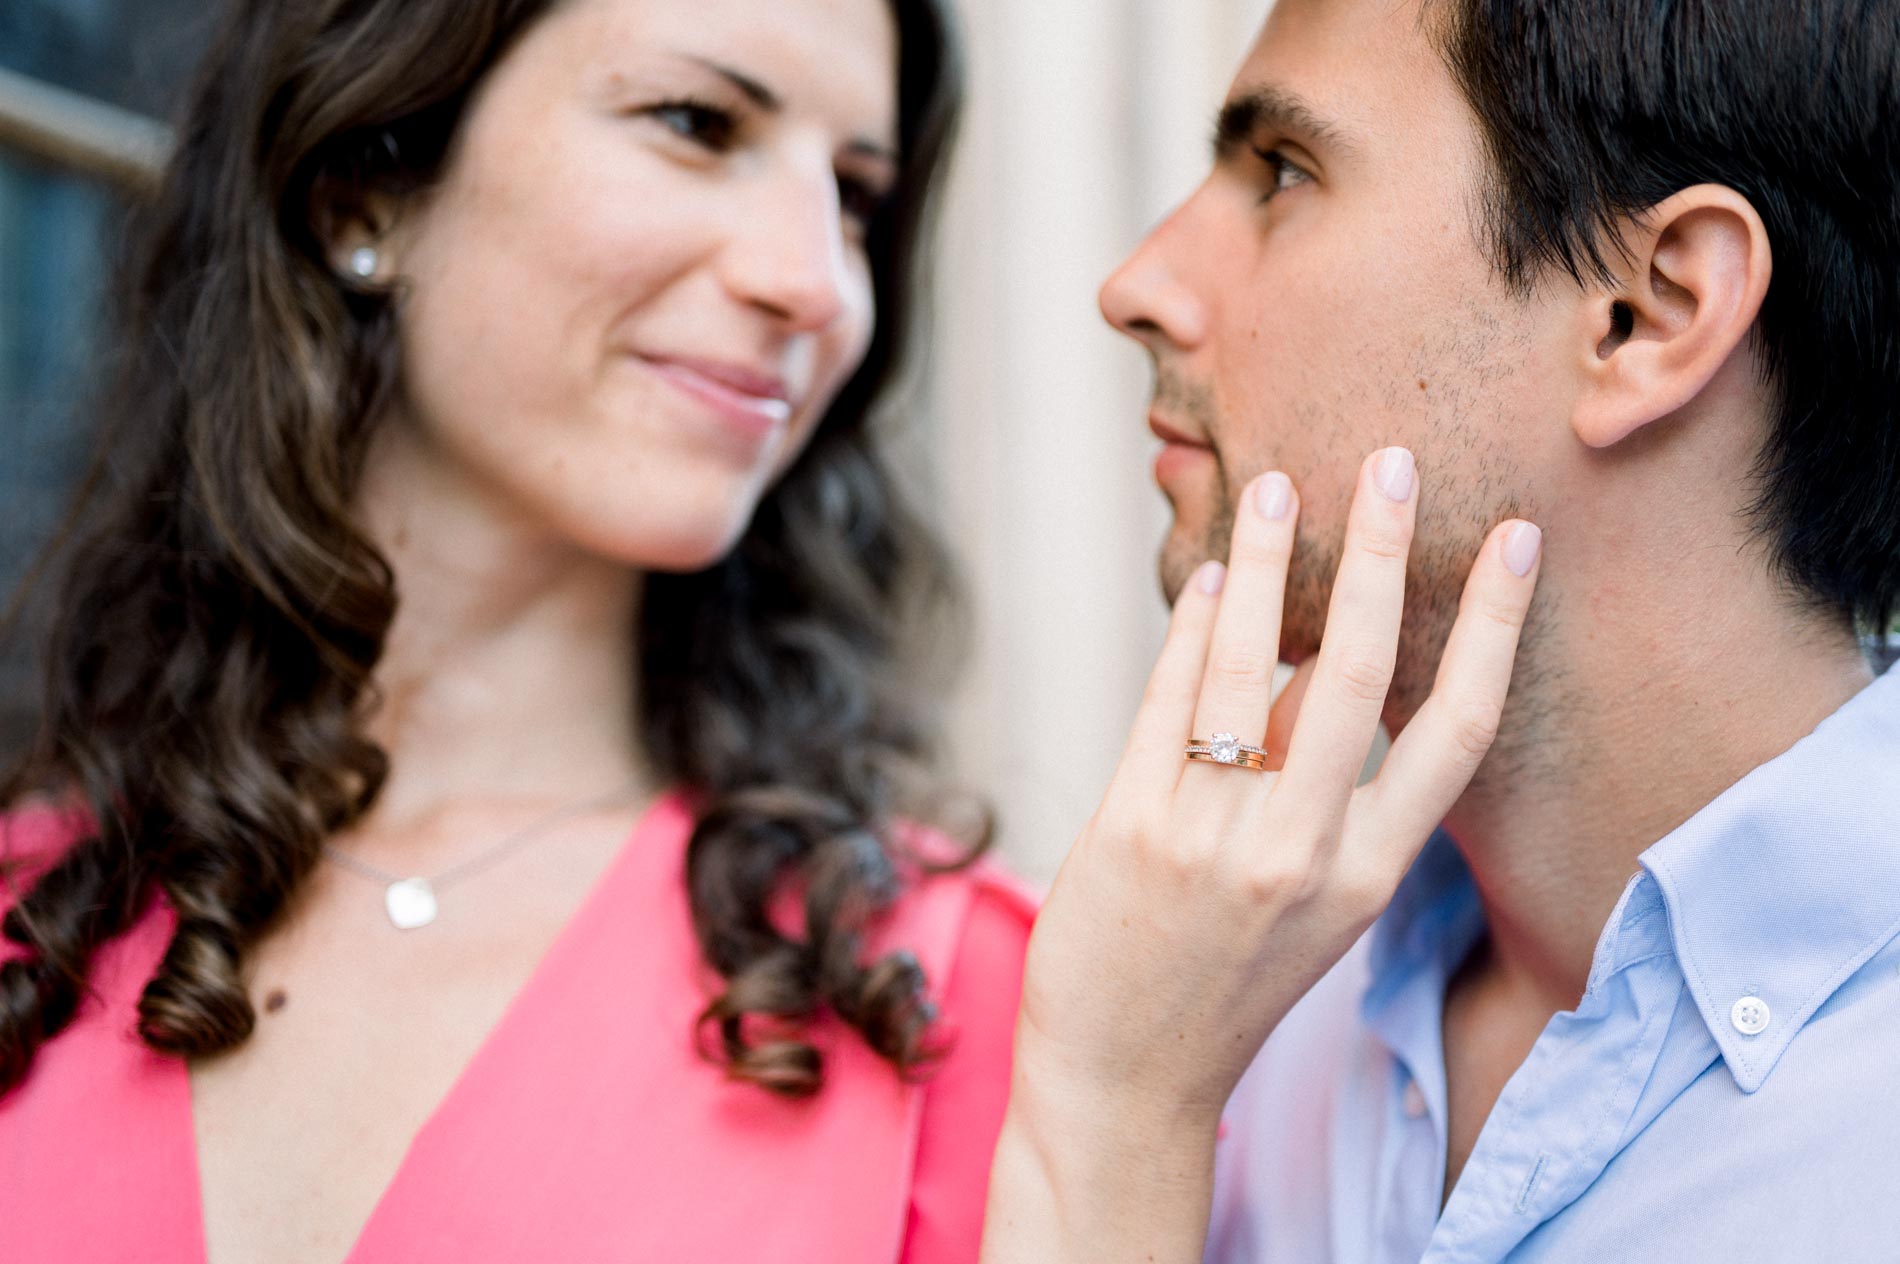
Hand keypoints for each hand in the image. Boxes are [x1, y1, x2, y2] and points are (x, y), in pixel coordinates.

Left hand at [983, 449, 1540, 1260]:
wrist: (1128, 1077)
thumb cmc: (1227, 978)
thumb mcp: (1317, 905)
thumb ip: (1328, 793)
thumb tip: (1323, 654)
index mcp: (1370, 875)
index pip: (1456, 731)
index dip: (1492, 628)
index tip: (1516, 539)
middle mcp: (1302, 855)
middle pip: (1356, 675)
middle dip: (1378, 557)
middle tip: (1390, 461)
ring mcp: (1211, 841)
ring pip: (1248, 670)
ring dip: (1267, 565)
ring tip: (1275, 487)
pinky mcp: (1130, 829)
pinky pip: (1166, 703)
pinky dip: (1190, 630)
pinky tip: (1209, 579)